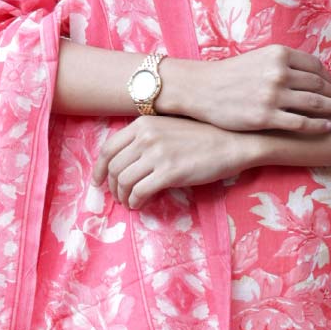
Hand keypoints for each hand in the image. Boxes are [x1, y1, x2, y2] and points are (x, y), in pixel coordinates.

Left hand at [93, 114, 251, 208]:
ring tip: (129, 202)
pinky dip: (135, 202)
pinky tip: (140, 205)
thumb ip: (144, 137)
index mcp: (142, 124)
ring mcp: (157, 154)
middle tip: (117, 197)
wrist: (232, 142)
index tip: (98, 181)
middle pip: (113, 168)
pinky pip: (140, 192)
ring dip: (123, 196)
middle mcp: (146, 137)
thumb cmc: (202, 136)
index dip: (99, 168)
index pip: (108, 148)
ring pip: (124, 181)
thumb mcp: (167, 127)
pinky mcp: (170, 173)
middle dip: (112, 186)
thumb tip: (124, 161)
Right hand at [169, 43, 330, 134]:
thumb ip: (282, 63)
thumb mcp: (258, 59)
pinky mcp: (266, 117)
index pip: (315, 66)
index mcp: (279, 55)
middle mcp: (279, 73)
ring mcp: (274, 96)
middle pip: (319, 84)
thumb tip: (307, 73)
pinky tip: (328, 127)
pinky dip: (318, 125)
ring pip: (315, 103)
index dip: (329, 78)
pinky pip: (300, 123)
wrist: (201, 89)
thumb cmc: (229, 75)